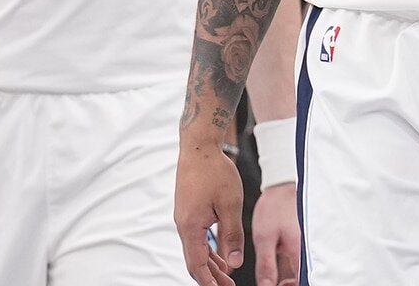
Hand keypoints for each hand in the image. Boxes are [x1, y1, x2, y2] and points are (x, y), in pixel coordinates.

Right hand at [174, 140, 243, 285]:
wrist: (199, 146)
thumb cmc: (215, 172)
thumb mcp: (230, 205)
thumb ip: (232, 235)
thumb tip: (235, 262)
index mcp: (191, 227)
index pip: (197, 264)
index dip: (209, 281)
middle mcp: (183, 225)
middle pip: (196, 260)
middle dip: (212, 276)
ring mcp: (184, 218)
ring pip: (197, 249)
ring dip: (211, 263)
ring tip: (227, 276)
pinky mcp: (189, 210)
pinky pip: (197, 236)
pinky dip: (208, 248)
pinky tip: (220, 254)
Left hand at [250, 182, 300, 285]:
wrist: (283, 188)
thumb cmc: (275, 208)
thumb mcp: (264, 238)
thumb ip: (266, 265)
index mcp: (300, 252)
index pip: (303, 281)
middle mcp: (309, 251)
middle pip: (306, 277)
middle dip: (292, 285)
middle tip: (277, 284)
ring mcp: (309, 247)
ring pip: (305, 272)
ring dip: (293, 280)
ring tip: (278, 280)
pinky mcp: (305, 244)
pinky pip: (303, 263)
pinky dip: (294, 271)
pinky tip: (282, 272)